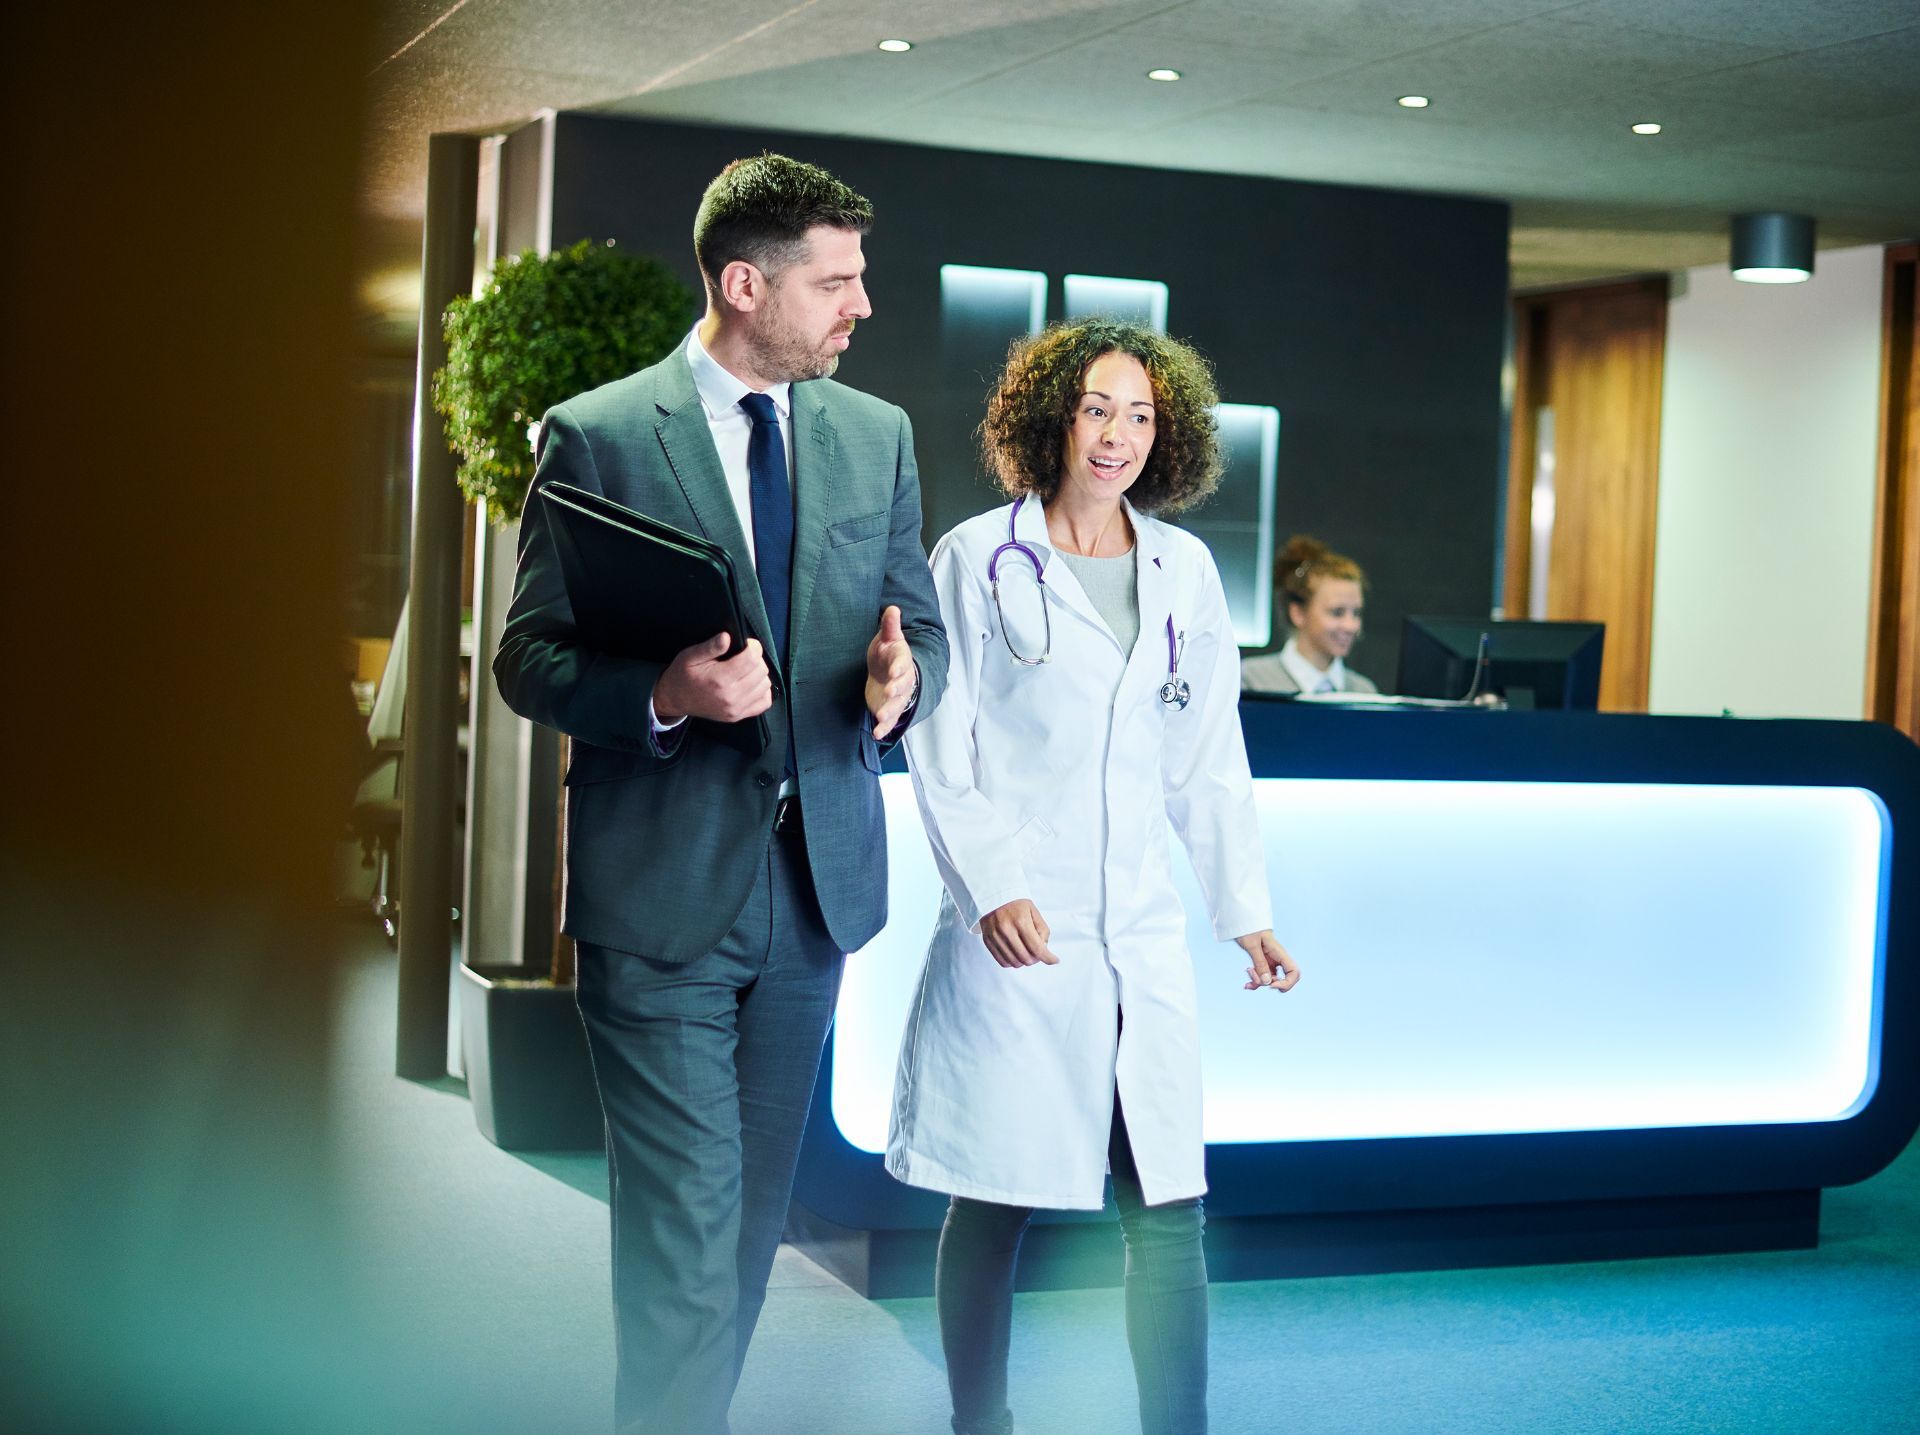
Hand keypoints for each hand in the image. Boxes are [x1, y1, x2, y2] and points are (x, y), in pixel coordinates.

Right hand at [652, 632, 772, 724]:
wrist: (674, 699)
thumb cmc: (682, 675)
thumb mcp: (690, 656)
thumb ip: (710, 647)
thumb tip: (727, 637)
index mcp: (719, 679)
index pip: (752, 659)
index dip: (753, 646)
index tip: (747, 643)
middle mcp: (730, 696)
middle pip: (761, 671)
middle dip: (756, 658)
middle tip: (744, 655)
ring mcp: (735, 709)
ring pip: (765, 685)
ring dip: (759, 673)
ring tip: (745, 669)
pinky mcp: (738, 716)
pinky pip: (764, 702)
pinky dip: (762, 690)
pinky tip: (751, 683)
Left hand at [865, 604, 916, 739]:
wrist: (889, 672)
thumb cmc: (887, 653)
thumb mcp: (888, 638)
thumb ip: (890, 626)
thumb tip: (892, 607)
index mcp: (902, 661)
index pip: (903, 663)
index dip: (899, 668)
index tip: (893, 672)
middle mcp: (903, 680)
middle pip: (903, 686)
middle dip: (897, 689)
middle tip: (889, 690)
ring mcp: (898, 696)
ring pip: (897, 705)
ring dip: (890, 711)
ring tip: (881, 716)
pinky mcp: (890, 709)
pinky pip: (890, 720)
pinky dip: (884, 727)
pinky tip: (877, 734)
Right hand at [979, 899, 1057, 968]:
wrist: (993, 894)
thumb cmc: (1016, 903)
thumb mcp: (1034, 912)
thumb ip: (1042, 930)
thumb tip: (1044, 949)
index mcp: (1021, 921)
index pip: (1037, 948)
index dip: (1048, 958)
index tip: (1055, 960)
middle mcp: (1006, 930)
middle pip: (1026, 958)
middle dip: (1036, 959)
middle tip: (1038, 952)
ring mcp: (995, 936)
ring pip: (1014, 962)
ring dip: (1024, 961)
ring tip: (1027, 952)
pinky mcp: (987, 940)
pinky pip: (1002, 961)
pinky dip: (1012, 962)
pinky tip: (1016, 954)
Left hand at [1236, 930, 1299, 992]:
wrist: (1243, 921)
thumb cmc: (1248, 928)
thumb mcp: (1252, 945)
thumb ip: (1260, 963)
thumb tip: (1268, 982)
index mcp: (1279, 953)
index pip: (1294, 972)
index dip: (1287, 983)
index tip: (1271, 984)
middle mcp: (1278, 959)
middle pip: (1285, 979)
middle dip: (1272, 984)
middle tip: (1257, 978)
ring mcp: (1271, 962)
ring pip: (1271, 980)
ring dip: (1260, 983)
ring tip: (1248, 971)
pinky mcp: (1263, 964)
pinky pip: (1263, 978)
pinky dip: (1256, 983)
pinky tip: (1247, 985)